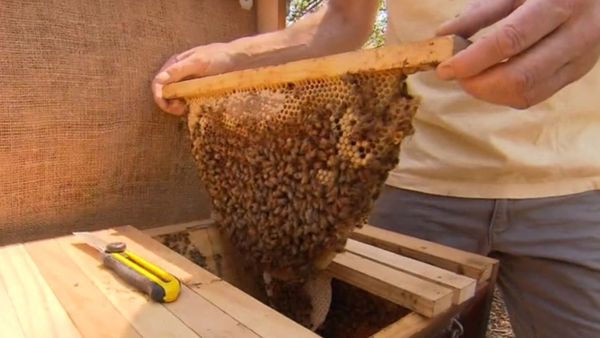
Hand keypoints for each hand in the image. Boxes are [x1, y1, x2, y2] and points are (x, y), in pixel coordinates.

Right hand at [152, 43, 235, 114]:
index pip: (158, 83)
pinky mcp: (195, 88)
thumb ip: (178, 70)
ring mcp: (186, 81)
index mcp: (174, 64)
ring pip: (173, 98)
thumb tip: (159, 81)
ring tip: (187, 109)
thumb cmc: (218, 57)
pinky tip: (194, 107)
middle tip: (182, 110)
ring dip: (177, 106)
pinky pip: (185, 99)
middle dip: (168, 104)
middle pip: (164, 92)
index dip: (160, 97)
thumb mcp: (198, 62)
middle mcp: (177, 73)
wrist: (238, 58)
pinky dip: (186, 105)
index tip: (172, 108)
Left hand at [436, 0, 599, 108]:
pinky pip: (536, 95)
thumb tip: (442, 36)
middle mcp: (578, 33)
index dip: (473, 60)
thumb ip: (479, 13)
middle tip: (457, 76)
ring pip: (527, 93)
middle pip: (520, 76)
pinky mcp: (578, 73)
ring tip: (471, 78)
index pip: (510, 41)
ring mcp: (582, 58)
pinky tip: (491, 81)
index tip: (445, 68)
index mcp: (559, 2)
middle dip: (479, 84)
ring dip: (490, 93)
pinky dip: (506, 95)